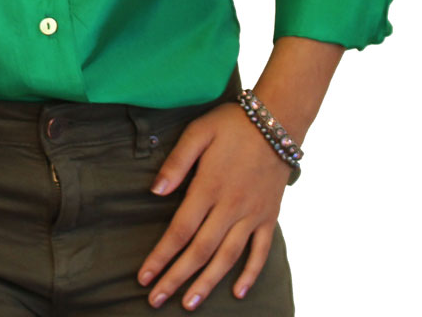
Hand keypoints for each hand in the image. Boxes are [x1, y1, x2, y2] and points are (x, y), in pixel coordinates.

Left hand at [137, 103, 291, 308]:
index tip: (144, 276)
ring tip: (189, 303)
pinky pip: (260, 252)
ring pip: (227, 257)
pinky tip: (237, 292)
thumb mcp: (198, 132)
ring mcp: (252, 215)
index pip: (180, 231)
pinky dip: (250, 274)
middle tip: (156, 300)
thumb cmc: (231, 124)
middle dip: (176, 278)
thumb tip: (155, 192)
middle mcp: (230, 207)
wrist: (276, 122)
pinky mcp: (269, 217)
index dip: (161, 256)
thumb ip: (176, 162)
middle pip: (200, 251)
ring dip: (207, 283)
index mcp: (209, 187)